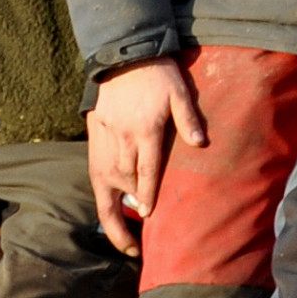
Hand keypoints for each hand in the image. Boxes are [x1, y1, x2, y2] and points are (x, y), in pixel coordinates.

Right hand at [85, 57, 202, 253]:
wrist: (124, 57)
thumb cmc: (158, 76)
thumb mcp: (180, 92)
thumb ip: (190, 119)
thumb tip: (201, 144)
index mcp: (146, 129)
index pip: (146, 169)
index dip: (147, 194)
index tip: (148, 217)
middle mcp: (123, 137)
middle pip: (124, 181)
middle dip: (127, 210)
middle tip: (135, 240)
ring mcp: (105, 138)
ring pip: (106, 179)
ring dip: (112, 206)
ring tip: (121, 233)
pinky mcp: (95, 135)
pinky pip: (95, 169)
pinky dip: (101, 190)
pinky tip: (108, 205)